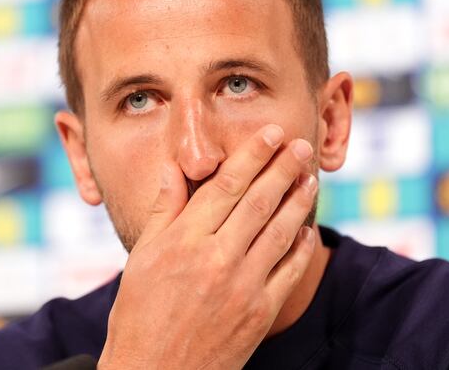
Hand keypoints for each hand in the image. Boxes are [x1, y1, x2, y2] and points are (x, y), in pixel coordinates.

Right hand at [98, 124, 317, 369]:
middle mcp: (217, 259)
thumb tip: (176, 168)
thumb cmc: (139, 315)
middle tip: (301, 145)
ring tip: (310, 178)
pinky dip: (302, 248)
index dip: (253, 155)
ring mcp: (243, 287)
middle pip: (259, 201)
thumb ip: (163, 210)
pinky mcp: (260, 313)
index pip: (227, 185)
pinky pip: (289, 273)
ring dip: (298, 200)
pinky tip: (307, 228)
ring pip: (279, 232)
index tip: (271, 134)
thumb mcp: (141, 258)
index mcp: (185, 241)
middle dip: (284, 168)